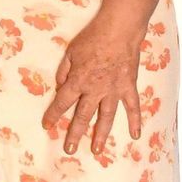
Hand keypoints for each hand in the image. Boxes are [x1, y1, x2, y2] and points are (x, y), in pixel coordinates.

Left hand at [43, 16, 142, 157]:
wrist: (118, 31)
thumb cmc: (92, 38)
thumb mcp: (70, 52)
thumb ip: (64, 70)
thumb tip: (60, 85)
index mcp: (78, 80)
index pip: (62, 102)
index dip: (53, 115)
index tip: (46, 125)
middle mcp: (95, 90)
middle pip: (83, 116)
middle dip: (74, 133)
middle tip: (69, 150)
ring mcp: (114, 90)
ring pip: (106, 117)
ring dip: (101, 135)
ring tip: (96, 150)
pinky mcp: (129, 87)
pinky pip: (133, 107)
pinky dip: (135, 121)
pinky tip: (135, 135)